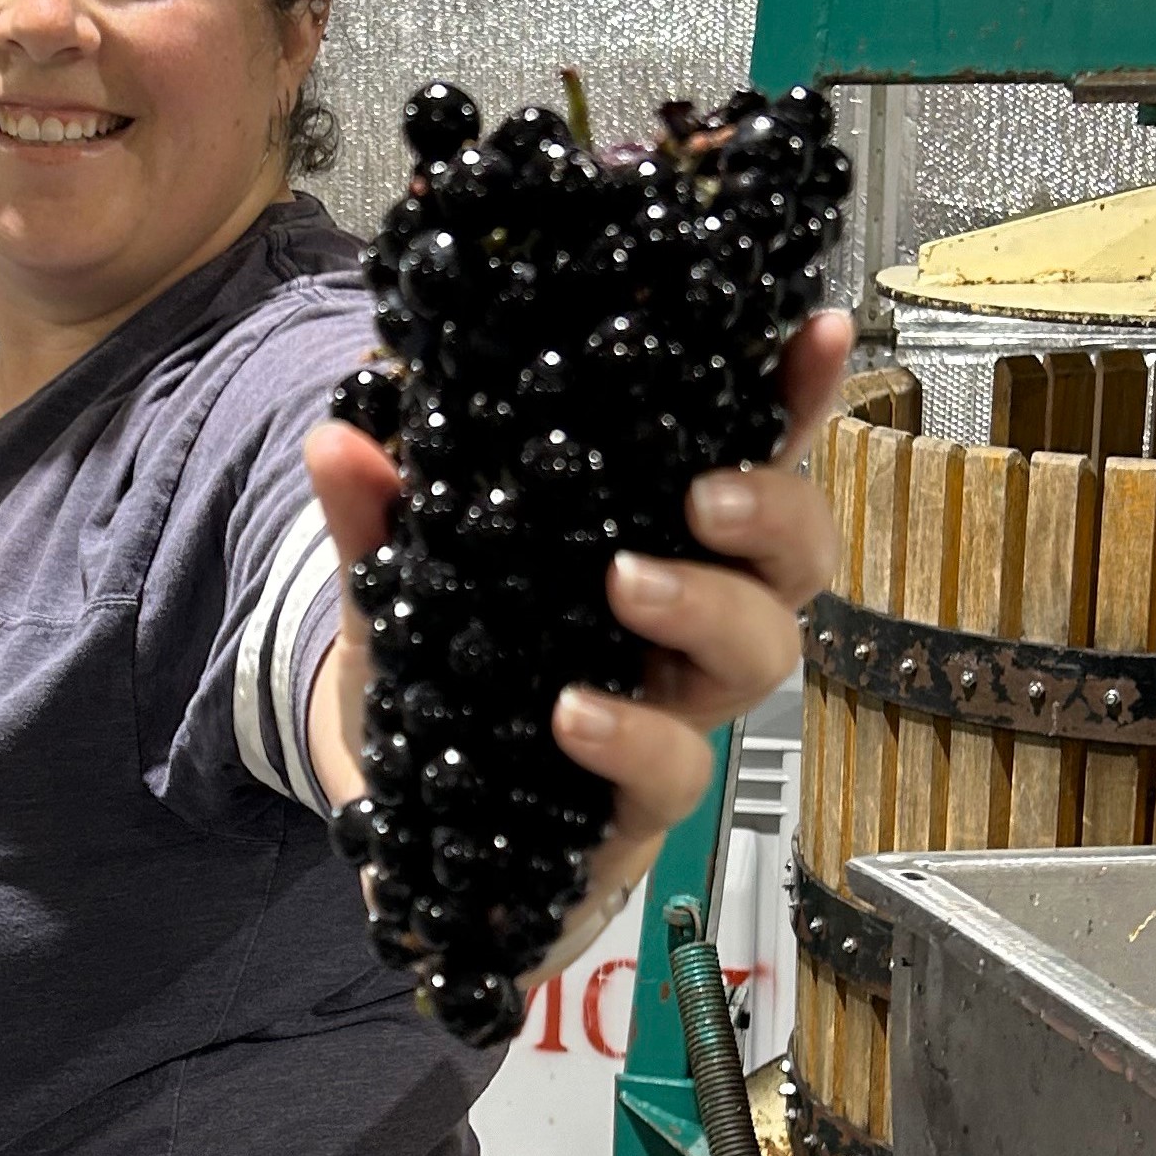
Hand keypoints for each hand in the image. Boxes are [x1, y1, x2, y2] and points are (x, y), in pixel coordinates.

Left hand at [304, 308, 853, 981]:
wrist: (404, 824)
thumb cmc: (440, 678)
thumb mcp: (393, 585)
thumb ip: (375, 515)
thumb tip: (339, 439)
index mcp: (649, 541)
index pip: (744, 458)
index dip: (793, 397)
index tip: (816, 331)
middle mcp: (685, 626)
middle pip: (795, 564)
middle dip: (776, 515)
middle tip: (704, 496)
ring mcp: (672, 713)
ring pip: (759, 660)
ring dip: (708, 611)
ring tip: (626, 585)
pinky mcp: (638, 805)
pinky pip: (670, 772)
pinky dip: (630, 738)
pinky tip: (574, 715)